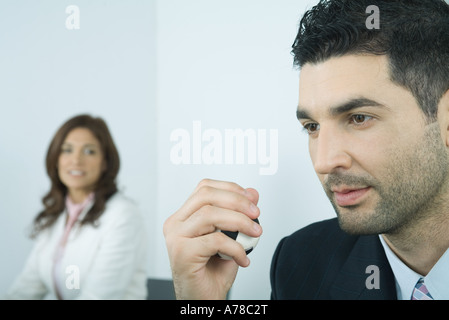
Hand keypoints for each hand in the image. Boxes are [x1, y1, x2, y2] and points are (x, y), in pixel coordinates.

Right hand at [163, 179, 261, 299]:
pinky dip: (236, 248)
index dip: (230, 188)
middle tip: (255, 213)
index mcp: (183, 216)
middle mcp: (175, 224)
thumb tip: (253, 193)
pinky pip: (215, 240)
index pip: (204, 188)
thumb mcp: (231, 237)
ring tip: (254, 233)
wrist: (204, 299)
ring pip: (209, 215)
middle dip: (237, 201)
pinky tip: (243, 258)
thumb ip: (239, 214)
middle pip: (206, 196)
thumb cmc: (213, 271)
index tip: (251, 199)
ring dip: (239, 221)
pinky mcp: (182, 253)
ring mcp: (176, 237)